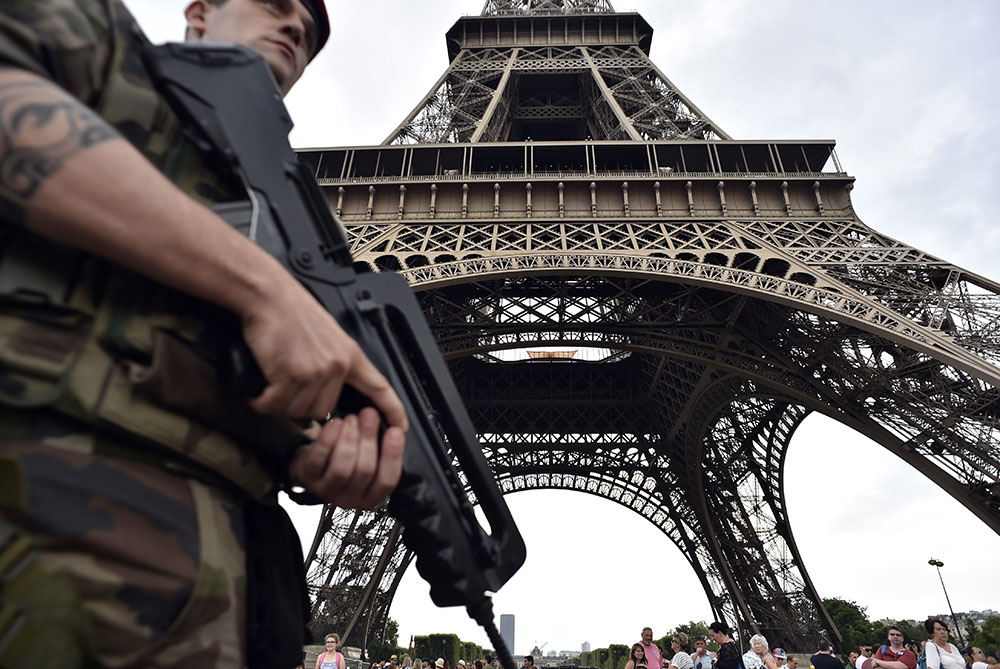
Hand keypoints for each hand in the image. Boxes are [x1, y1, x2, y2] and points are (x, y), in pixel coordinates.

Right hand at [239, 276, 407, 428]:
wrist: (271, 296)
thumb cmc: (292, 312)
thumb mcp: (328, 336)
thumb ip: (333, 363)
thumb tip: (326, 390)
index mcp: (350, 355)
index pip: (379, 388)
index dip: (392, 410)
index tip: (400, 426)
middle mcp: (337, 365)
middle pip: (323, 410)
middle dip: (301, 407)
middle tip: (285, 394)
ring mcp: (316, 371)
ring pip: (299, 410)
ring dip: (280, 405)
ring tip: (270, 390)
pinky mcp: (292, 375)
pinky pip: (277, 404)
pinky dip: (263, 403)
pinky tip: (259, 395)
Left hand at [289, 407, 405, 507]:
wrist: (312, 460)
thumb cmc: (346, 456)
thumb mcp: (370, 454)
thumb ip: (385, 444)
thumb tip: (398, 425)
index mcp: (371, 496)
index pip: (388, 480)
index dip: (393, 454)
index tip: (394, 431)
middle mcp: (350, 498)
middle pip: (364, 471)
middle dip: (369, 438)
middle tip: (370, 415)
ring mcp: (327, 490)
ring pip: (342, 468)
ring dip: (350, 438)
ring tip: (352, 418)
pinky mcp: (308, 478)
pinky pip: (319, 459)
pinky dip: (328, 439)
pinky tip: (335, 424)